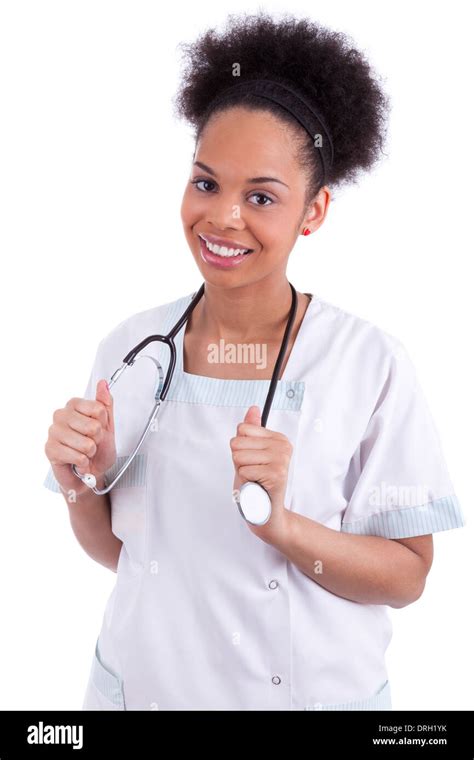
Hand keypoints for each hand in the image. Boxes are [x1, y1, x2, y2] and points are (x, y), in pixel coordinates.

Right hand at [44, 379, 116, 495]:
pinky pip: (78, 456)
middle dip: (97, 440)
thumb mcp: (107, 425)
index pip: (99, 409)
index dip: (103, 424)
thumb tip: (103, 383)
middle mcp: (60, 415)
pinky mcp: (50, 449)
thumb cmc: (97, 449)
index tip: (98, 430)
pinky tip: (78, 461)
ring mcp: (53, 432)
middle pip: (93, 427)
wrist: (90, 472)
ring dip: (90, 453)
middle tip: (91, 444)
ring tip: (84, 453)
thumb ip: (105, 404)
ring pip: (86, 444)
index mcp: (74, 405)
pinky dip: (83, 463)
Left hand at [230, 405, 292, 542]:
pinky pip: (244, 470)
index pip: (242, 429)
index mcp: (278, 438)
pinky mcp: (277, 474)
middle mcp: (283, 446)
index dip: (240, 448)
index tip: (252, 460)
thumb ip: (252, 430)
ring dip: (242, 471)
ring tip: (254, 479)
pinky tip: (257, 486)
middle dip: (239, 461)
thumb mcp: (250, 453)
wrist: (266, 512)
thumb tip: (253, 408)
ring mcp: (281, 459)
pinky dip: (246, 481)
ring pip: (238, 456)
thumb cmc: (256, 482)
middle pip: (237, 442)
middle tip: (252, 472)